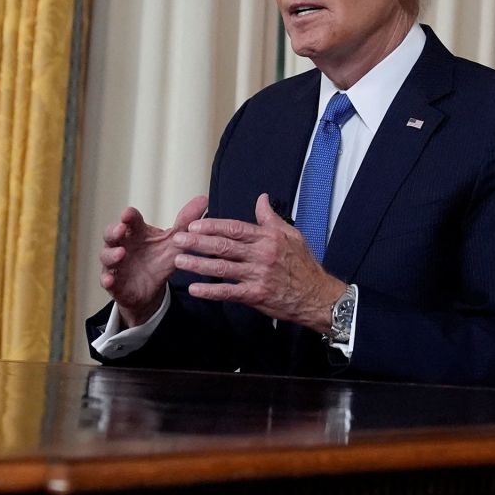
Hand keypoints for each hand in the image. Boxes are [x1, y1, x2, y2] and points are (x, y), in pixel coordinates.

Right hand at [100, 195, 207, 327]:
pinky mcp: (114, 283)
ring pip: (107, 256)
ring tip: (120, 253)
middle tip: (121, 228)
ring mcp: (115, 264)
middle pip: (111, 235)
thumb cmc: (160, 259)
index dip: (129, 216)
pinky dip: (107, 280)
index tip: (129, 213)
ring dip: (111, 254)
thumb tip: (204, 199)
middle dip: (114, 231)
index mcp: (136, 233)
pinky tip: (108, 281)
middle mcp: (122, 245)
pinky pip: (107, 281)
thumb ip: (186, 222)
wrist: (151, 289)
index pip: (130, 220)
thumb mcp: (175, 241)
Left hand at [172, 193, 345, 332]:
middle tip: (178, 239)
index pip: (235, 229)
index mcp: (269, 238)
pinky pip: (228, 292)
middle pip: (224, 246)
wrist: (316, 295)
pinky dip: (210, 291)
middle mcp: (262, 255)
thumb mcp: (292, 235)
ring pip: (222, 268)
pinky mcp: (255, 295)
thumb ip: (271, 218)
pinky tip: (195, 288)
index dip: (213, 226)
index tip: (194, 225)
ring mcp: (258, 275)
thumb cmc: (304, 266)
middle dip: (198, 243)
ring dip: (198, 264)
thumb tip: (261, 199)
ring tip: (179, 260)